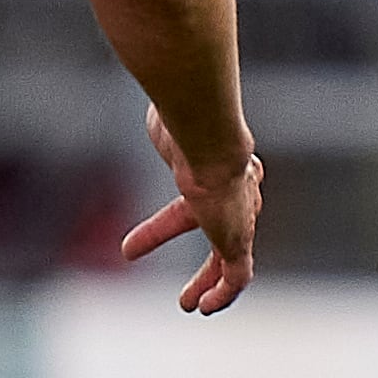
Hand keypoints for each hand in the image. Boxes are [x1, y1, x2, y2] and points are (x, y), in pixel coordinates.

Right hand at [118, 103, 261, 315]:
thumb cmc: (181, 125)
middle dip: (205, 255)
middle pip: (221, 228)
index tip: (145, 238)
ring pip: (229, 257)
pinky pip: (237, 276)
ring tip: (189, 305)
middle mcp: (234, 192)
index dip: (172, 220)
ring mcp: (239, 217)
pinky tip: (204, 308)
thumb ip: (160, 113)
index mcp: (216, 167)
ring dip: (209, 282)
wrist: (208, 141)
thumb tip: (138, 69)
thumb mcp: (165, 122)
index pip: (197, 197)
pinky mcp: (238, 239)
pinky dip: (223, 294)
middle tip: (189, 278)